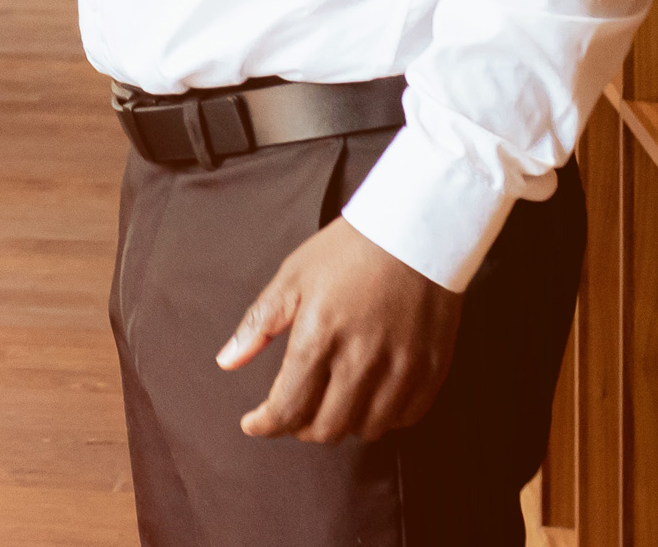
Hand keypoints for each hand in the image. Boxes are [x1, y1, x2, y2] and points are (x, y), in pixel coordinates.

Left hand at [218, 217, 461, 444]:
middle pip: (327, 428)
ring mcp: (401, 368)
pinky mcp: (432, 369)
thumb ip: (259, 325)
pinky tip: (370, 396)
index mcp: (319, 336)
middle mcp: (361, 360)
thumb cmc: (347, 250)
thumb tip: (226, 362)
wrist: (415, 229)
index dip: (266, 424)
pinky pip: (405, 417)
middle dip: (301, 427)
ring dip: (343, 423)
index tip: (254, 424)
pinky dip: (383, 416)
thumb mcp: (293, 277)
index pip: (288, 406)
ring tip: (332, 401)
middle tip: (295, 410)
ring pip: (367, 429)